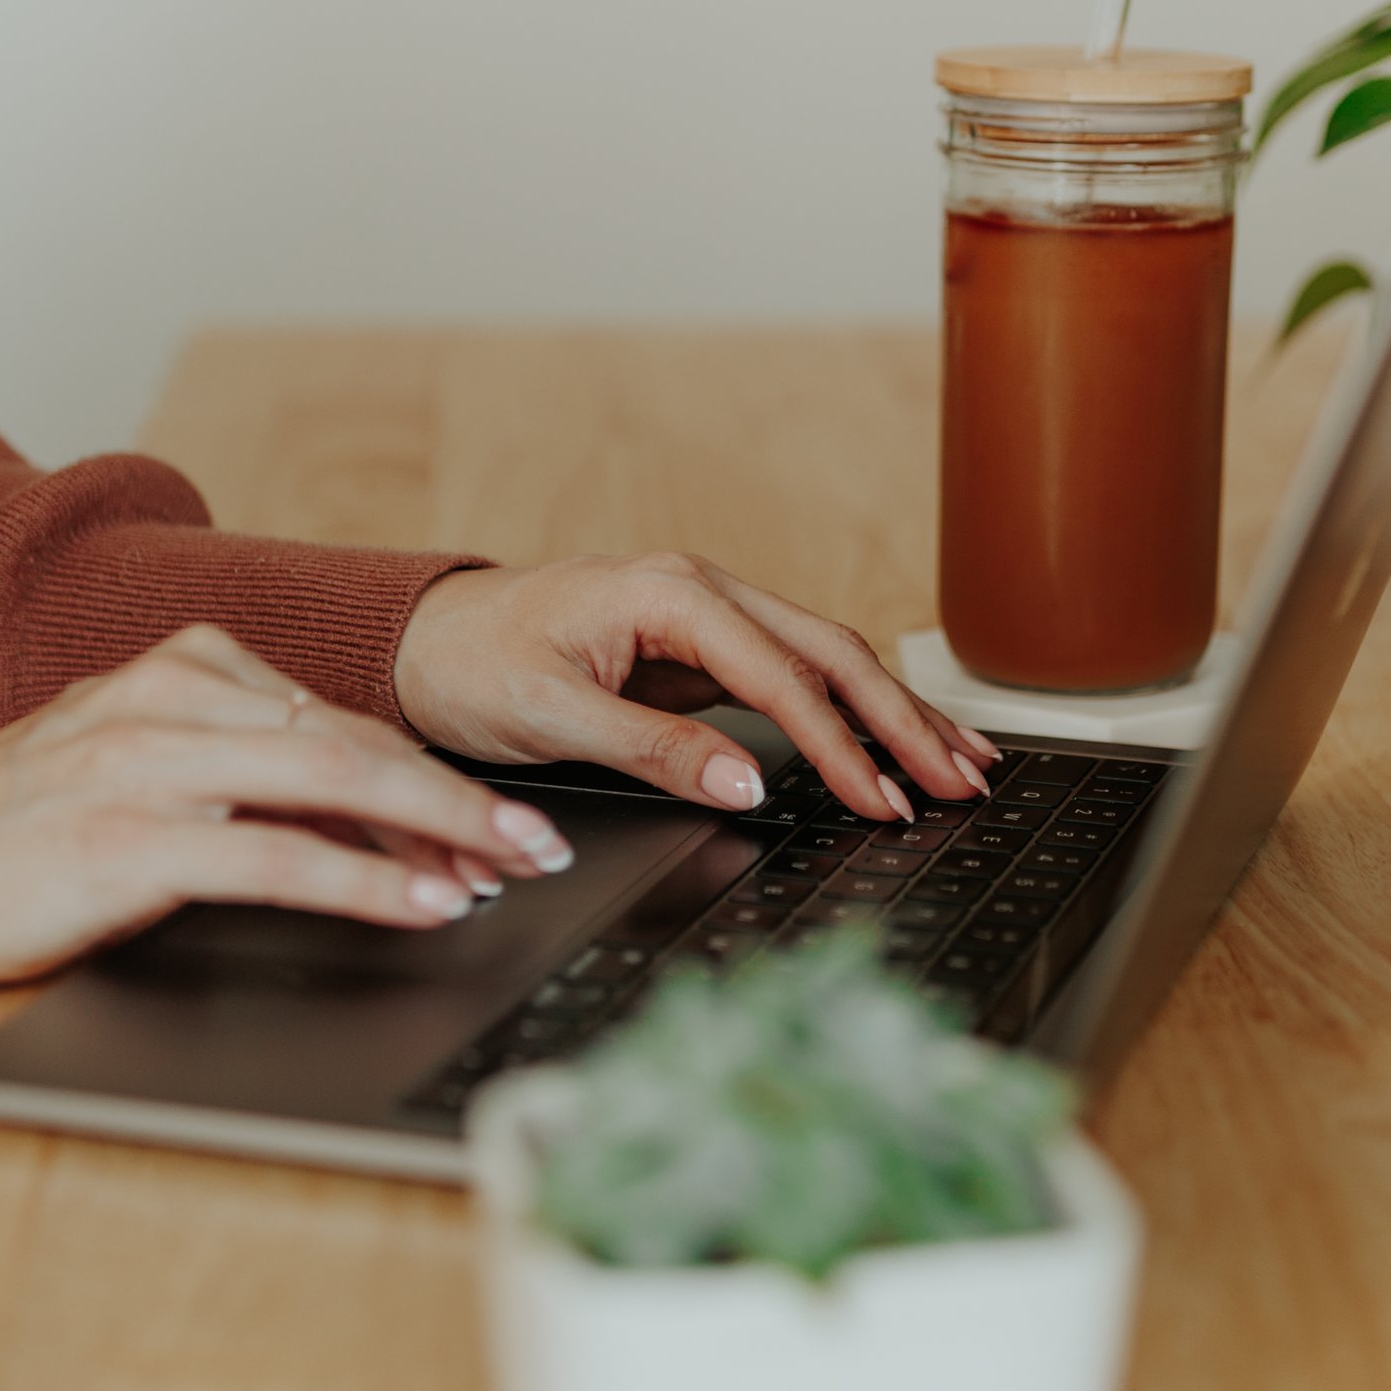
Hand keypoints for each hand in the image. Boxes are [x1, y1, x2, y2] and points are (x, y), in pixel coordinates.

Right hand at [0, 622, 576, 984]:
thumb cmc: (28, 834)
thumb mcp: (147, 775)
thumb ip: (249, 780)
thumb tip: (378, 826)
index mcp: (185, 672)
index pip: (340, 719)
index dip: (433, 774)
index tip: (504, 820)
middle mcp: (173, 702)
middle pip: (354, 738)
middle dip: (459, 796)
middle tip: (538, 843)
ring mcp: (147, 763)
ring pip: (330, 779)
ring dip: (436, 830)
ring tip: (505, 870)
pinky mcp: (124, 838)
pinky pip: (273, 855)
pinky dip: (363, 879)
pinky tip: (420, 901)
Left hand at [394, 553, 997, 822]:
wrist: (427, 640)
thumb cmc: (474, 666)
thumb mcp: (552, 718)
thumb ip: (654, 748)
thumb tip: (747, 780)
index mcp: (671, 595)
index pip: (783, 676)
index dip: (842, 744)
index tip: (884, 800)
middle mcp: (703, 591)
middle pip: (832, 652)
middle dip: (904, 719)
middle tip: (962, 781)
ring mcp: (710, 615)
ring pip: (829, 657)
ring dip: (896, 710)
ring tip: (962, 761)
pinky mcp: (706, 647)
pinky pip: (799, 675)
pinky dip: (855, 709)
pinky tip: (895, 739)